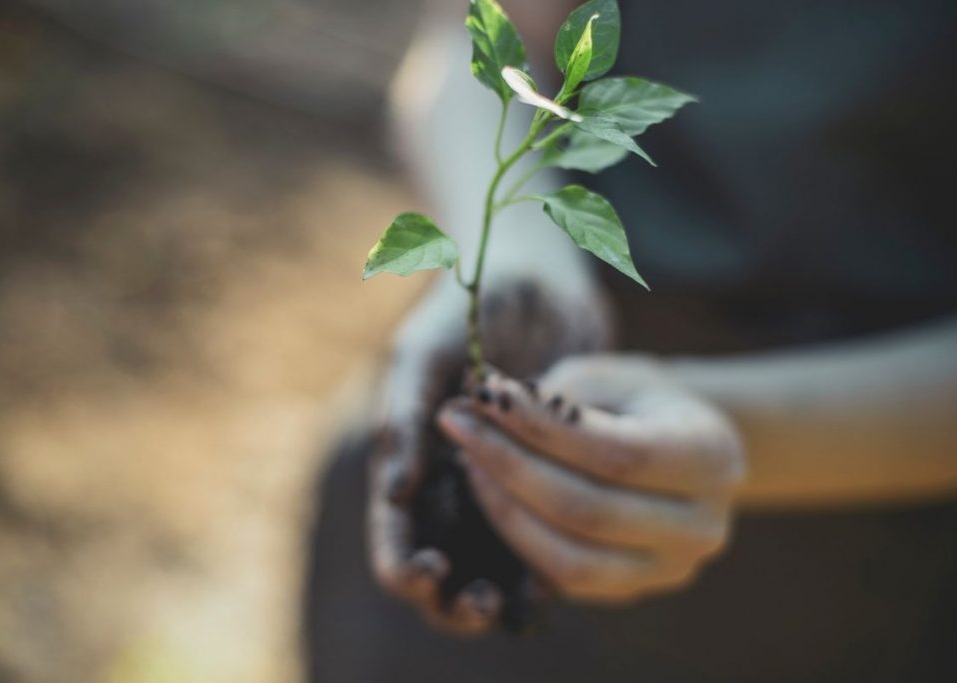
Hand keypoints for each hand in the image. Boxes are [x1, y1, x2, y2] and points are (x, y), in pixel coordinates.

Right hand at [368, 276, 611, 632]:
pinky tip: (561, 574)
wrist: (545, 275)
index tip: (432, 573)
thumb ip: (404, 411)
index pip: (394, 532)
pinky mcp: (543, 479)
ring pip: (489, 562)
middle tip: (484, 602)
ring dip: (499, 590)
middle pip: (439, 563)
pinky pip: (541, 537)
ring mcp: (496, 482)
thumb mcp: (428, 345)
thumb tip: (394, 490)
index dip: (404, 565)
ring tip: (519, 598)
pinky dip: (544, 564)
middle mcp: (448, 479)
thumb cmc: (474, 300)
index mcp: (409, 454)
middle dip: (453, 597)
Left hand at [436, 355, 745, 603]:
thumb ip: (555, 395)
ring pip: (571, 558)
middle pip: (588, 510)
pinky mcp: (632, 591)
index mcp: (712, 456)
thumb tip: (484, 399)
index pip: (616, 452)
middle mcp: (703, 525)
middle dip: (509, 464)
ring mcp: (670, 569)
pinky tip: (488, 494)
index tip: (483, 394)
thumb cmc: (636, 401)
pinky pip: (564, 579)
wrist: (677, 447)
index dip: (541, 427)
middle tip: (458, 424)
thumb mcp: (608, 378)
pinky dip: (518, 537)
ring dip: (504, 507)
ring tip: (467, 459)